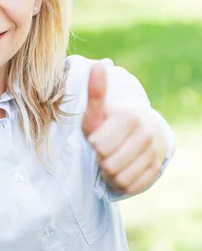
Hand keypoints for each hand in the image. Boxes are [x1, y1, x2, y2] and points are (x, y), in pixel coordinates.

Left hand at [81, 63, 165, 194]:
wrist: (138, 134)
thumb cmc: (110, 124)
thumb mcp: (98, 110)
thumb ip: (95, 91)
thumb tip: (97, 65)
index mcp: (130, 118)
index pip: (99, 146)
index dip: (94, 146)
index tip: (98, 139)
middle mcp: (146, 134)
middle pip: (109, 164)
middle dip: (102, 161)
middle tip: (105, 152)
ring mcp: (154, 152)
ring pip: (121, 177)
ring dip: (111, 173)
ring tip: (112, 160)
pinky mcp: (156, 168)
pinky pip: (131, 186)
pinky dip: (122, 182)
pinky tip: (122, 169)